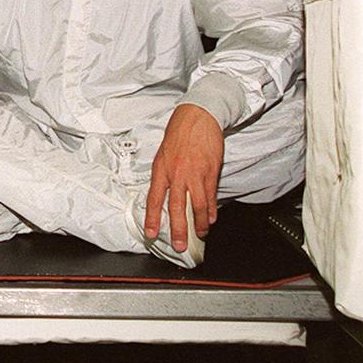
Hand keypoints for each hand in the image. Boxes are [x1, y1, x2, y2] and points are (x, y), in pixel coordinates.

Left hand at [144, 104, 223, 251]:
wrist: (198, 117)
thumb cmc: (179, 134)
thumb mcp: (162, 154)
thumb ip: (164, 176)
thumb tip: (164, 197)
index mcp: (161, 169)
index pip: (154, 199)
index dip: (152, 219)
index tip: (151, 234)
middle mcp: (177, 173)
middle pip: (176, 207)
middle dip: (178, 230)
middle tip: (180, 245)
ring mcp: (195, 173)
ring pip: (197, 205)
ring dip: (199, 223)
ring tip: (200, 234)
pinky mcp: (211, 171)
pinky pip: (210, 196)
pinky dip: (211, 210)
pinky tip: (211, 219)